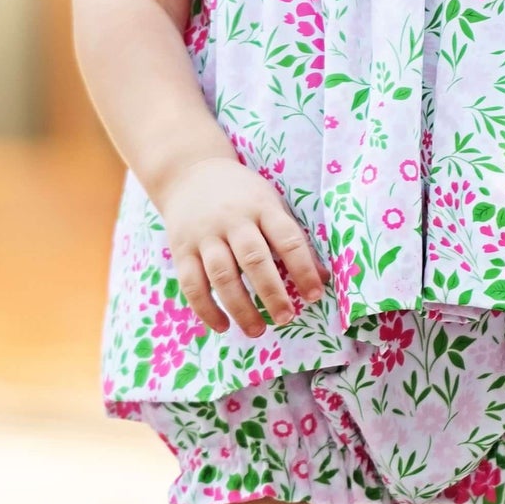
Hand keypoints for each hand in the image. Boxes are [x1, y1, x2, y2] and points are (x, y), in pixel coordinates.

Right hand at [153, 155, 327, 338]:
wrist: (190, 173)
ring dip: (240, 307)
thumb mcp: (271, 205)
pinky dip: (206, 309)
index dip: (303, 269)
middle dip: (271, 293)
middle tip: (286, 318)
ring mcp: (204, 235)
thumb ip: (294, 240)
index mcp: (262, 207)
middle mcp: (232, 220)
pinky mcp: (181, 250)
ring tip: (257, 331)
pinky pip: (192, 284)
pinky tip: (223, 326)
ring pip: (222, 275)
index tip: (315, 295)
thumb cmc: (242, 196)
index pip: (287, 239)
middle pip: (253, 259)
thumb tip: (323, 277)